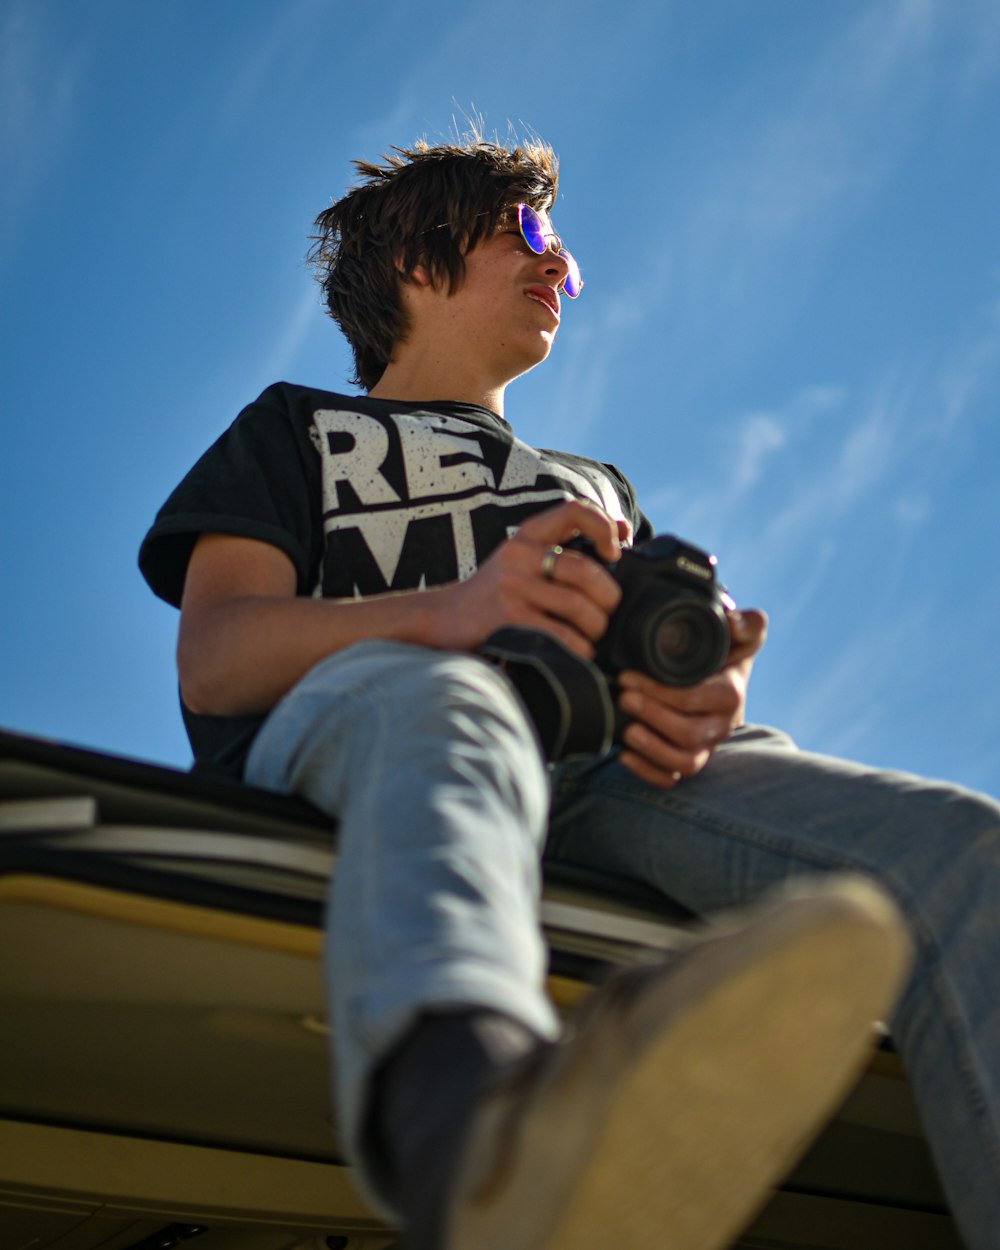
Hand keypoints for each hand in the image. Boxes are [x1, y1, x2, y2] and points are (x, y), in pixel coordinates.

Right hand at [437, 500, 625, 656]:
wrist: (443, 620)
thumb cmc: (497, 592)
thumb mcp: (524, 559)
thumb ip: (567, 547)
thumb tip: (624, 529)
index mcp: (527, 535)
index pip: (574, 510)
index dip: (604, 527)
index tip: (613, 553)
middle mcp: (519, 556)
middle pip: (586, 572)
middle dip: (608, 599)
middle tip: (605, 613)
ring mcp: (512, 589)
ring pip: (580, 609)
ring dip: (595, 630)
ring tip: (589, 636)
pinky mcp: (509, 621)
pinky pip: (564, 638)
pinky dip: (579, 650)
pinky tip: (574, 652)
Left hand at [615, 609, 767, 787]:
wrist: (718, 676)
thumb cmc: (721, 652)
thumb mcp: (737, 635)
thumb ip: (745, 625)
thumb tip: (733, 621)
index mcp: (730, 695)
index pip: (698, 700)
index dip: (662, 692)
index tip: (628, 675)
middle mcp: (720, 726)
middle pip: (690, 735)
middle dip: (652, 715)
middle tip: (623, 696)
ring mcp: (704, 747)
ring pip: (685, 763)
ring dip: (652, 748)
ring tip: (626, 729)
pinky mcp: (687, 760)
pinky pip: (671, 779)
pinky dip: (647, 772)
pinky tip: (624, 755)